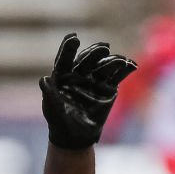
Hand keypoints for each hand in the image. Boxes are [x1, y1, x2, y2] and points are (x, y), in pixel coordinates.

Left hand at [40, 33, 136, 149]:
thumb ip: (49, 94)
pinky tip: (131, 65)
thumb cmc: (59, 121)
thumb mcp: (52, 109)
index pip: (64, 59)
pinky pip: (118, 75)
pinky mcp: (108, 86)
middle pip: (87, 59)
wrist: (76, 135)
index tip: (73, 38)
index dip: (68, 49)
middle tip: (104, 48)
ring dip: (112, 61)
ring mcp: (94, 79)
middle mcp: (79, 74)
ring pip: (104, 65)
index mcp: (62, 76)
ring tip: (120, 61)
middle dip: (95, 53)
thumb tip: (43, 80)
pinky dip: (125, 69)